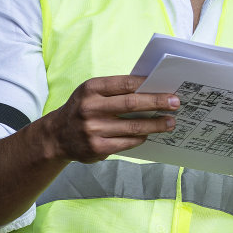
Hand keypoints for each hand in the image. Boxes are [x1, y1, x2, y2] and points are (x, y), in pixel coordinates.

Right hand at [39, 75, 177, 163]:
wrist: (56, 136)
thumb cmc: (82, 109)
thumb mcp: (91, 93)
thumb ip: (115, 90)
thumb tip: (151, 88)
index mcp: (91, 89)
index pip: (125, 83)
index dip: (148, 85)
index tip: (167, 86)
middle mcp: (90, 108)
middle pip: (132, 104)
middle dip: (158, 103)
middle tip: (176, 103)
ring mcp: (93, 130)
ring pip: (133, 127)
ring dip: (156, 124)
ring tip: (170, 122)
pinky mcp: (98, 148)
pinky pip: (127, 142)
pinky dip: (141, 137)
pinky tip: (150, 134)